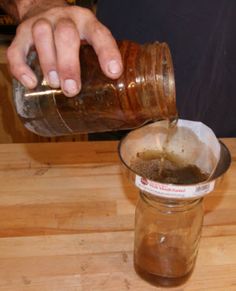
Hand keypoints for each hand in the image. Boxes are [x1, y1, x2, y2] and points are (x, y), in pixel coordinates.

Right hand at [7, 4, 122, 96]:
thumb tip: (108, 90)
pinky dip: (21, 67)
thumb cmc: (72, 33)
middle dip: (69, 65)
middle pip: (66, 35)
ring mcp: (41, 24)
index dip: (107, 53)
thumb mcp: (88, 39)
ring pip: (42, 37)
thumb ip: (96, 58)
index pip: (99, 34)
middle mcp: (64, 19)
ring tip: (54, 84)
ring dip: (48, 63)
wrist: (43, 8)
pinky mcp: (21, 34)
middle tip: (72, 89)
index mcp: (86, 23)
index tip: (113, 73)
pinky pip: (17, 49)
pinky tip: (31, 83)